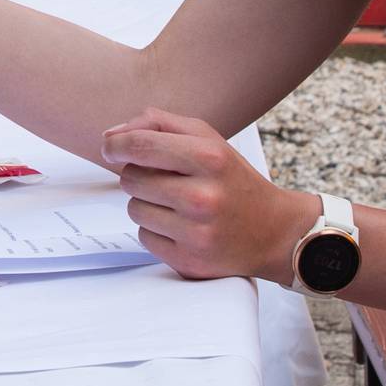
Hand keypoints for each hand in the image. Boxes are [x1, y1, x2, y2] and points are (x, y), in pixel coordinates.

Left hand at [101, 109, 320, 283]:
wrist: (274, 232)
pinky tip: (182, 226)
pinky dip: (156, 230)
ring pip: (134, 209)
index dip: (116, 144)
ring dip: (147, 204)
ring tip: (177, 204)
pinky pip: (144, 237)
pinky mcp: (188, 260)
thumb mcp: (208, 140)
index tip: (110, 147)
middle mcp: (202, 196)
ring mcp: (195, 232)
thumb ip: (161, 125)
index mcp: (209, 158)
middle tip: (165, 179)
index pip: (140, 145)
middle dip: (139, 175)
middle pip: (130, 178)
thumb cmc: (233, 181)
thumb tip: (113, 134)